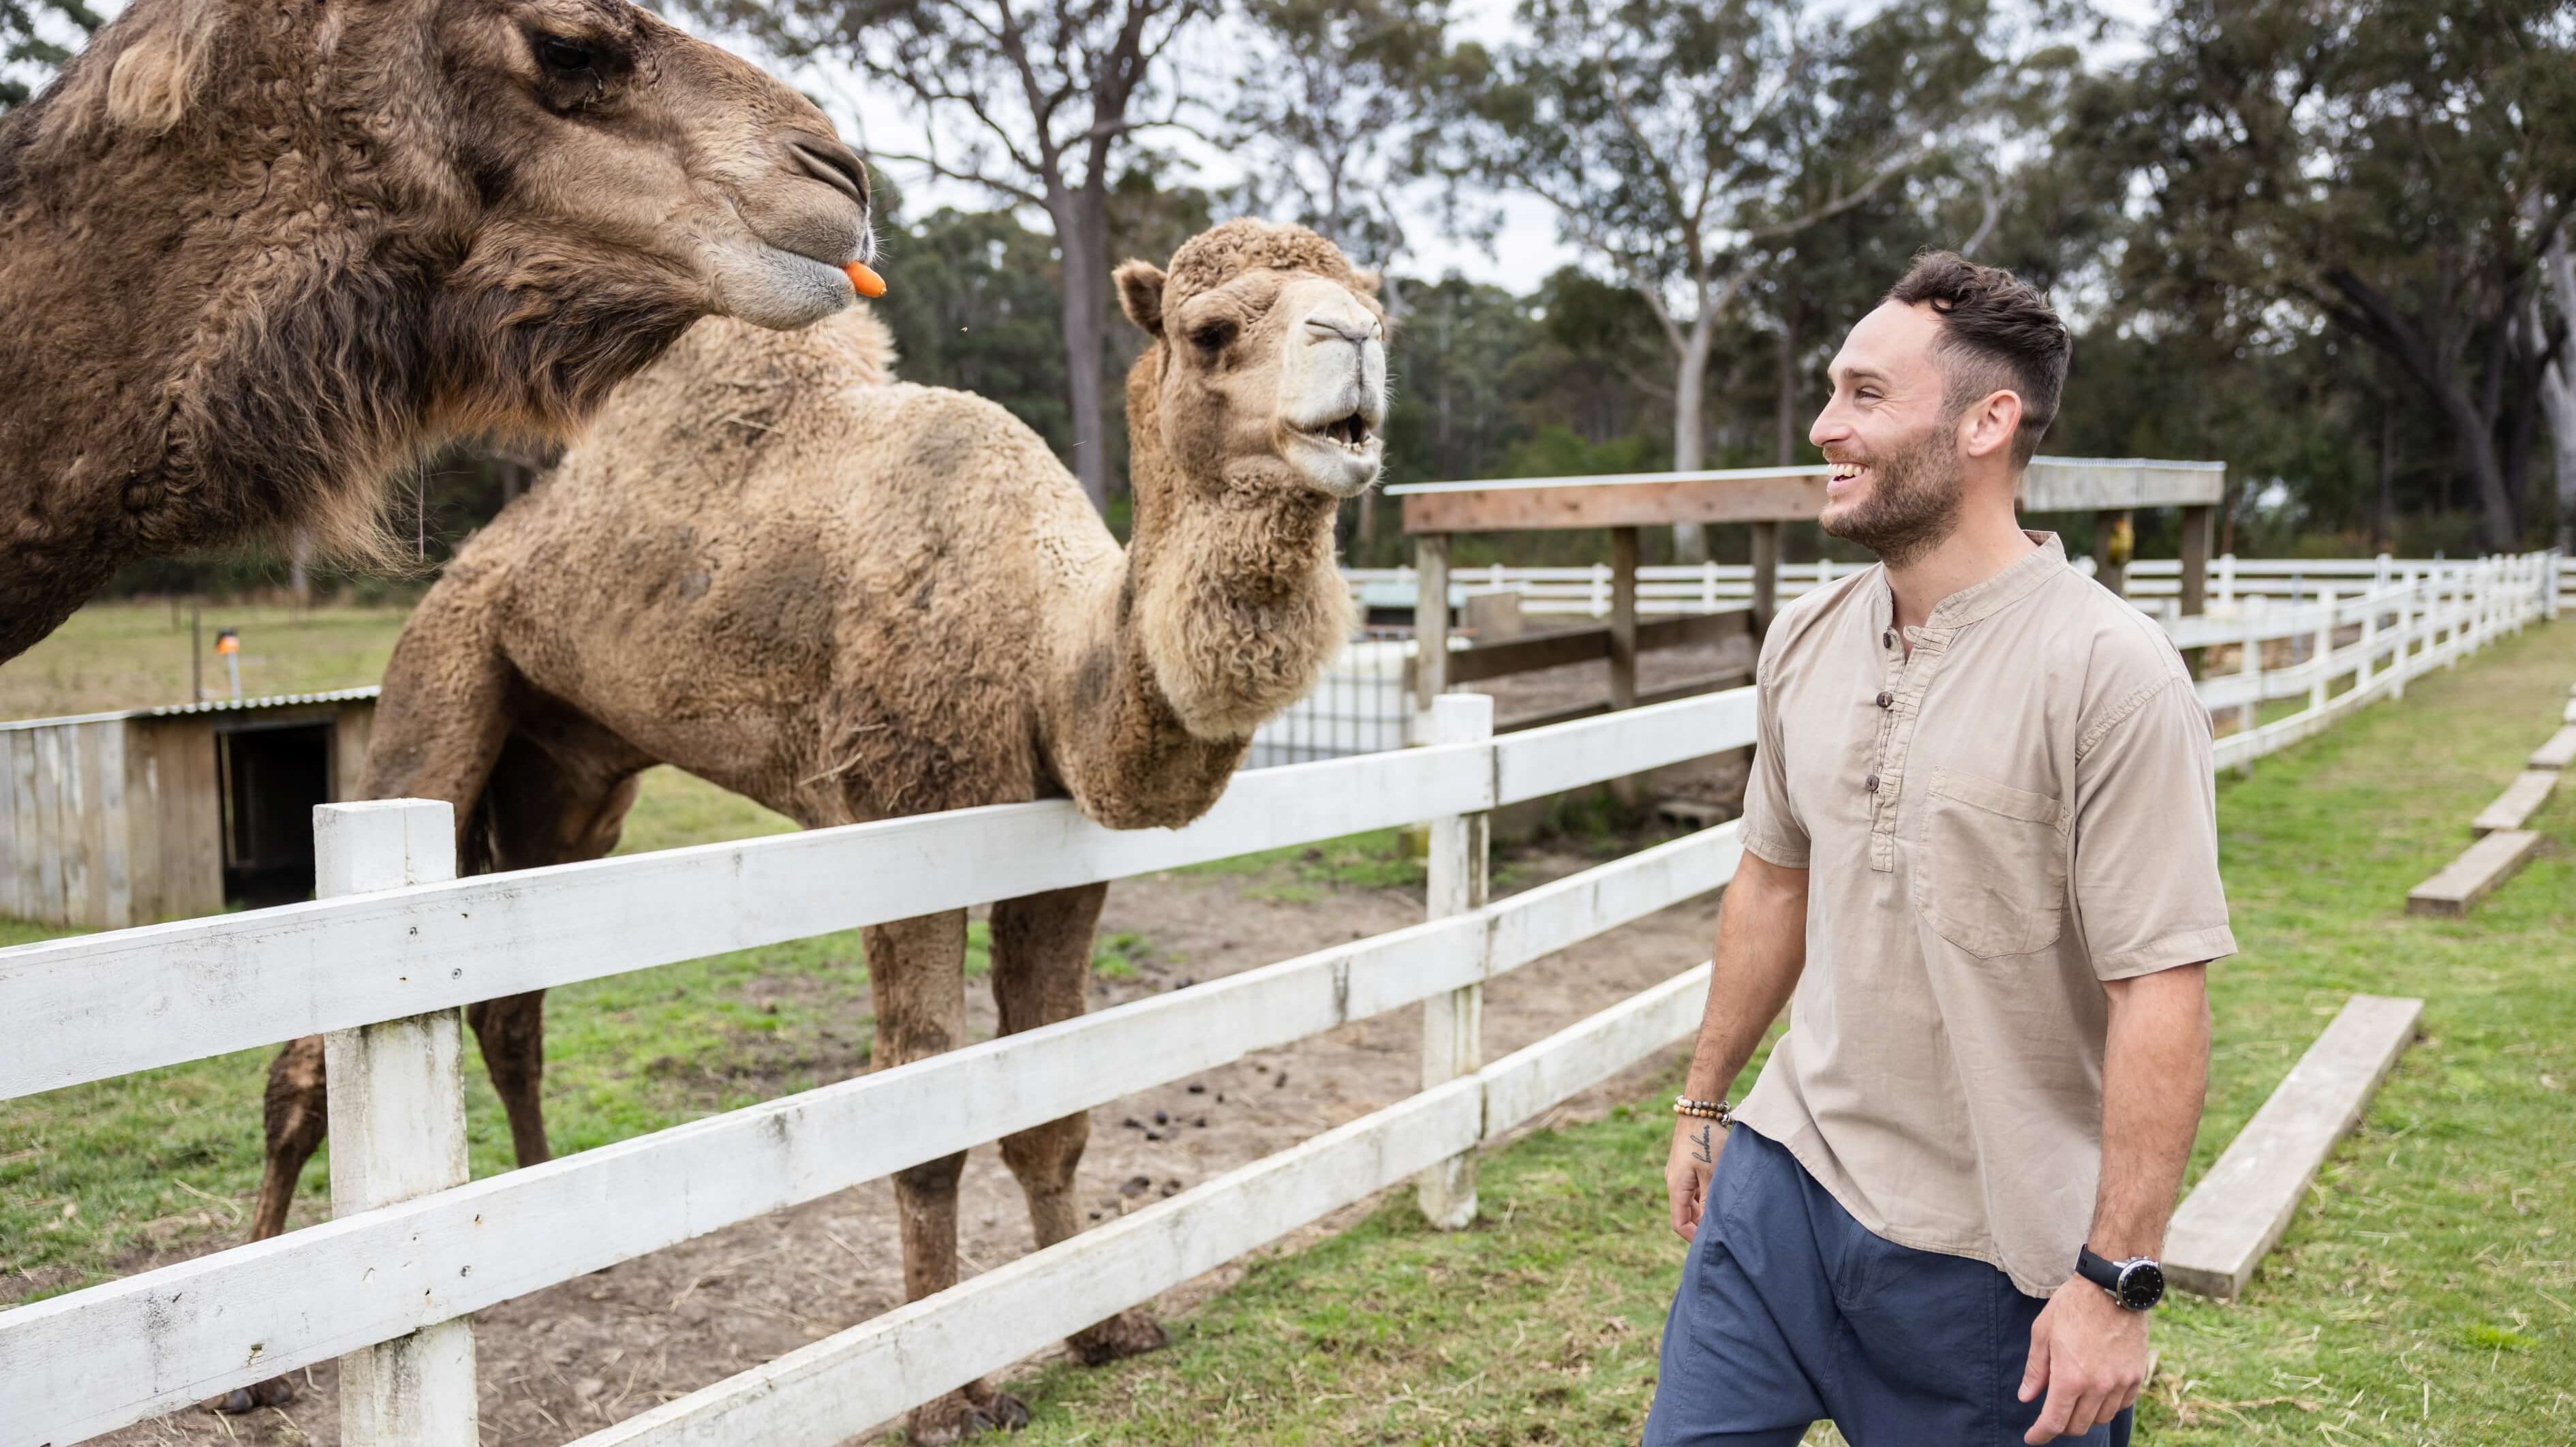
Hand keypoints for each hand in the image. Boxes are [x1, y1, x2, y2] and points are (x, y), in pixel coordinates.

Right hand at [1663, 1116, 1721, 1240]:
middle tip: (1722, 1230)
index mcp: (1675, 1187)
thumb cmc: (1707, 1141)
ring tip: (1723, 1213)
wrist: (1700, 1109)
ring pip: (1688, 1202)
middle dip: (1700, 1225)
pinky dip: (1703, 1197)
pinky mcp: (1686, 1166)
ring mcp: (1678, 1173)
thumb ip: (1709, 1202)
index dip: (1693, 1237)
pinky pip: (1692, 1189)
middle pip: (1683, 1214)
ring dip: (1703, 1211)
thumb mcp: (1712, 1174)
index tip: (1712, 1243)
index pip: (1679, 1223)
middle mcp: (1673, 1182)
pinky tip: (1719, 1194)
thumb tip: (1709, 1227)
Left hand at [2017, 1276, 2147, 1442]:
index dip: (2040, 1435)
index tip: (2032, 1438)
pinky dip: (2107, 1406)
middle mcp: (2098, 1386)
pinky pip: (2121, 1405)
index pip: (2054, 1422)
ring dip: (2084, 1417)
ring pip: (2101, 1418)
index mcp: (2070, 1378)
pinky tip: (2096, 1393)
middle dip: (2060, 1427)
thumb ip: (2035, 1370)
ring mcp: (2120, 1382)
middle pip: (2078, 1426)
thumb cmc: (2071, 1306)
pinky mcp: (2136, 1376)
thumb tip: (2026, 1397)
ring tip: (2073, 1402)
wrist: (2111, 1288)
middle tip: (2050, 1417)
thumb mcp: (2042, 1333)